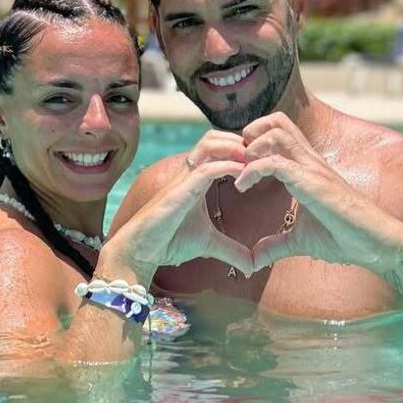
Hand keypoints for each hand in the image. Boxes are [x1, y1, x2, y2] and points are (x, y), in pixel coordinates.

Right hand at [106, 133, 253, 279]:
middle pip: (213, 137)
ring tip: (253, 160)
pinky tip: (243, 172)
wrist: (141, 252)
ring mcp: (183, 179)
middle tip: (259, 155)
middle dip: (237, 140)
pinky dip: (226, 166)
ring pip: (208, 144)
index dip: (239, 148)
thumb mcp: (209, 244)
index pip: (217, 148)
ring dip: (233, 147)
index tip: (262, 159)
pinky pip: (204, 170)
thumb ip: (231, 250)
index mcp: (196, 179)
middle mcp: (188, 173)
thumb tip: (252, 265)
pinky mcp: (179, 192)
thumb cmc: (169, 241)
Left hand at [234, 112, 402, 272]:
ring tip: (239, 171)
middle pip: (277, 121)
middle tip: (235, 159)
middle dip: (249, 132)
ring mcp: (312, 169)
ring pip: (277, 133)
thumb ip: (275, 245)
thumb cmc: (344, 238)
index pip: (278, 132)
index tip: (235, 163)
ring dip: (250, 147)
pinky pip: (277, 163)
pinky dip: (253, 170)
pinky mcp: (313, 183)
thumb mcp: (300, 241)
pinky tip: (242, 187)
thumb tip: (254, 259)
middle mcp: (309, 161)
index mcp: (306, 167)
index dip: (252, 139)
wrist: (375, 246)